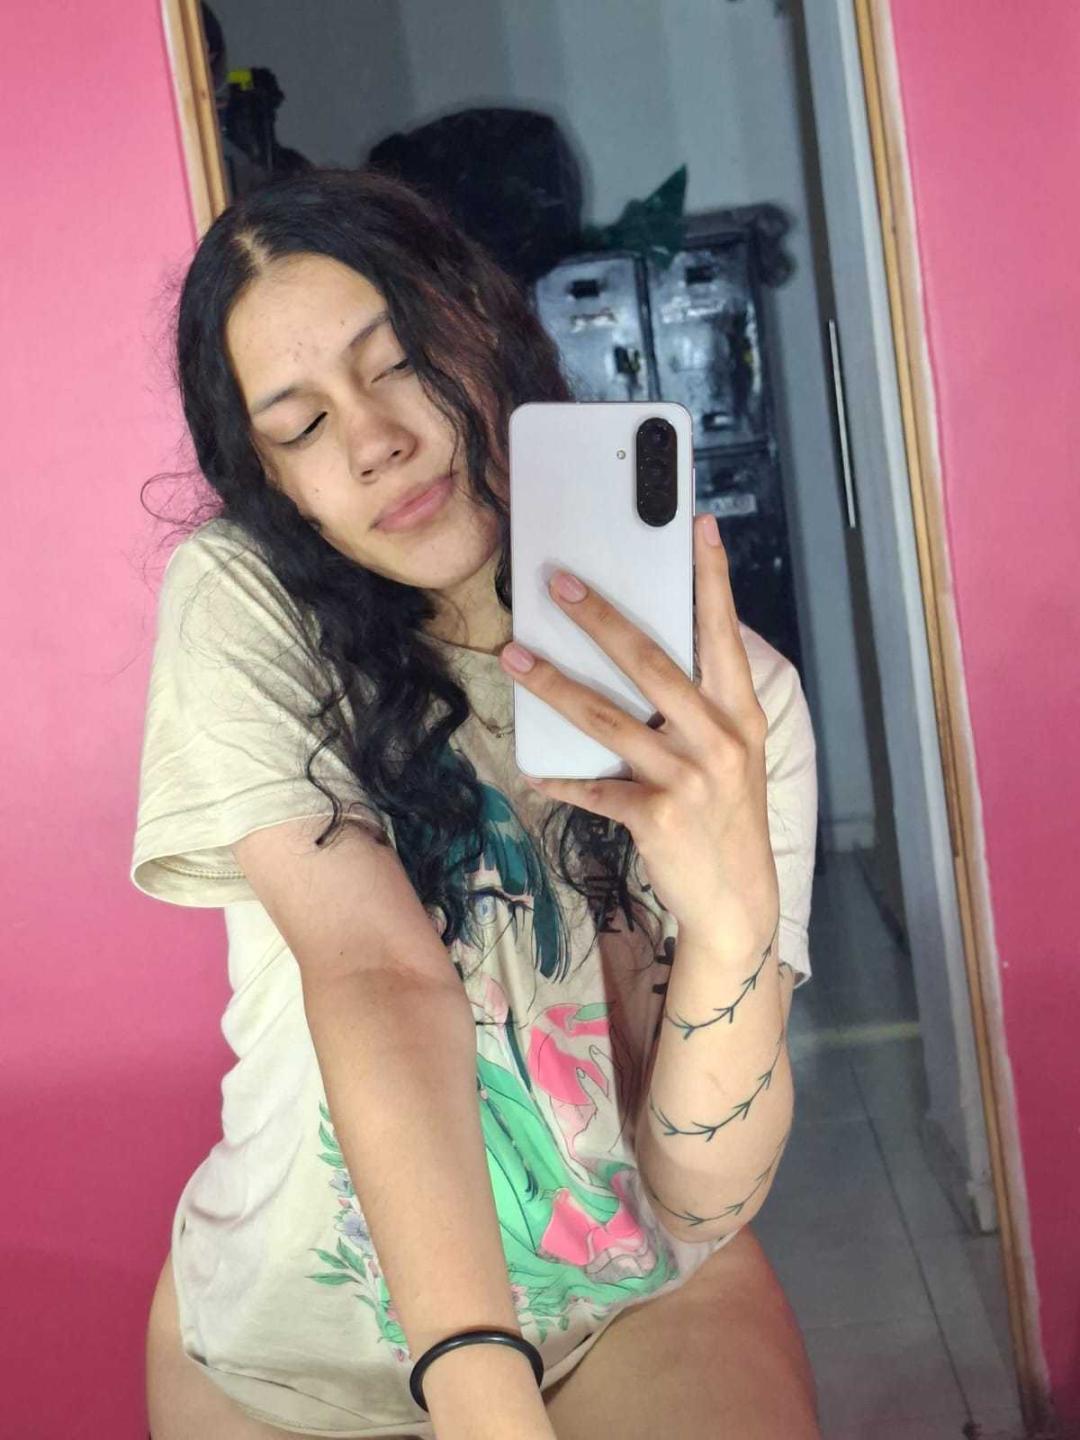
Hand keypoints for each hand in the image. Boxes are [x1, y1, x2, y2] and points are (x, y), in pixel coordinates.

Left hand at [499, 512, 778, 956]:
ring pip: (607, 718)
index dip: (712, 578)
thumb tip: (637, 659)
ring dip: (553, 684)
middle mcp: (719, 739)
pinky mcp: (657, 816)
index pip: (723, 633)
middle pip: (651, 663)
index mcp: (740, 714)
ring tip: (513, 655)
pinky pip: (595, 788)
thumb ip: (699, 708)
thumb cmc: (727, 818)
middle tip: (560, 584)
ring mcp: (689, 778)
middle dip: (601, 618)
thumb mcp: (732, 755)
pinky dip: (562, 778)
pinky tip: (534, 768)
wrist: (738, 902)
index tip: (698, 527)